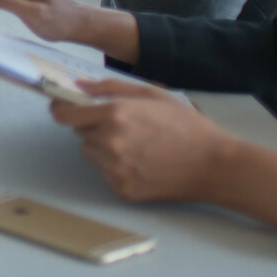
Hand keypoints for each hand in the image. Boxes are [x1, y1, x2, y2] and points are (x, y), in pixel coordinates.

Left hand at [55, 78, 276, 226]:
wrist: (214, 165)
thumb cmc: (186, 125)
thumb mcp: (150, 94)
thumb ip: (109, 87)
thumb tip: (77, 86)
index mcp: (114, 114)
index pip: (65, 115)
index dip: (61, 110)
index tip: (62, 109)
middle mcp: (109, 142)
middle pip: (80, 134)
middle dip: (94, 128)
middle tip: (124, 128)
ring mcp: (115, 169)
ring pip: (92, 154)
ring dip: (104, 149)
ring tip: (137, 146)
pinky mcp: (123, 189)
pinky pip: (106, 174)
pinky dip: (117, 169)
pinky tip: (143, 163)